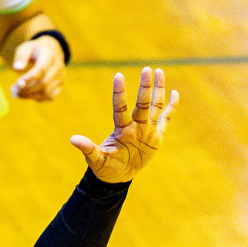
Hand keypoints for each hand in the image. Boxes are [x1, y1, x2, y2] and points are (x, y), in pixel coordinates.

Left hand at [11, 35, 64, 100]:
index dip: (29, 78)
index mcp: (49, 55)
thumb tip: (17, 69)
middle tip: (13, 90)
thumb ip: (21, 57)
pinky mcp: (60, 86)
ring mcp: (60, 77)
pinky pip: (50, 96)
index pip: (41, 69)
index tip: (17, 83)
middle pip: (44, 83)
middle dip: (27, 89)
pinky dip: (37, 98)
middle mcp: (58, 67)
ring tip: (16, 93)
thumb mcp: (25, 49)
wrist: (50, 51)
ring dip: (30, 95)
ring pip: (47, 92)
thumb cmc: (34, 51)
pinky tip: (26, 95)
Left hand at [69, 67, 177, 182]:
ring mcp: (147, 130)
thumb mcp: (96, 160)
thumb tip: (72, 139)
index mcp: (121, 130)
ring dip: (158, 90)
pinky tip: (174, 93)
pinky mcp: (156, 137)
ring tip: (159, 72)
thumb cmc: (105, 167)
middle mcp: (135, 126)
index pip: (120, 108)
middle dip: (145, 88)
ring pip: (155, 106)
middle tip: (148, 69)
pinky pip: (165, 119)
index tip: (118, 76)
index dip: (119, 93)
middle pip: (142, 104)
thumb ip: (88, 149)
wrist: (118, 177)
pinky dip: (171, 107)